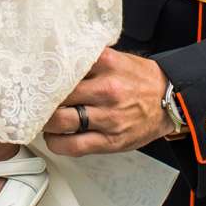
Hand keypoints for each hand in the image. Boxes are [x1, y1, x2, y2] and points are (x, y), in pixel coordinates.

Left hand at [43, 47, 167, 153]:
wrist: (171, 100)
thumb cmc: (140, 80)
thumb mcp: (117, 59)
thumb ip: (89, 59)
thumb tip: (55, 59)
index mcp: (107, 64)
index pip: (64, 65)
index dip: (44, 73)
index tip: (34, 77)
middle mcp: (107, 89)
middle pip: (58, 94)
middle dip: (42, 99)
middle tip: (35, 100)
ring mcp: (109, 117)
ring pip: (61, 121)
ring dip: (46, 123)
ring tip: (44, 120)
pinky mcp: (110, 141)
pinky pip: (74, 146)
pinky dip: (57, 143)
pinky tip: (55, 138)